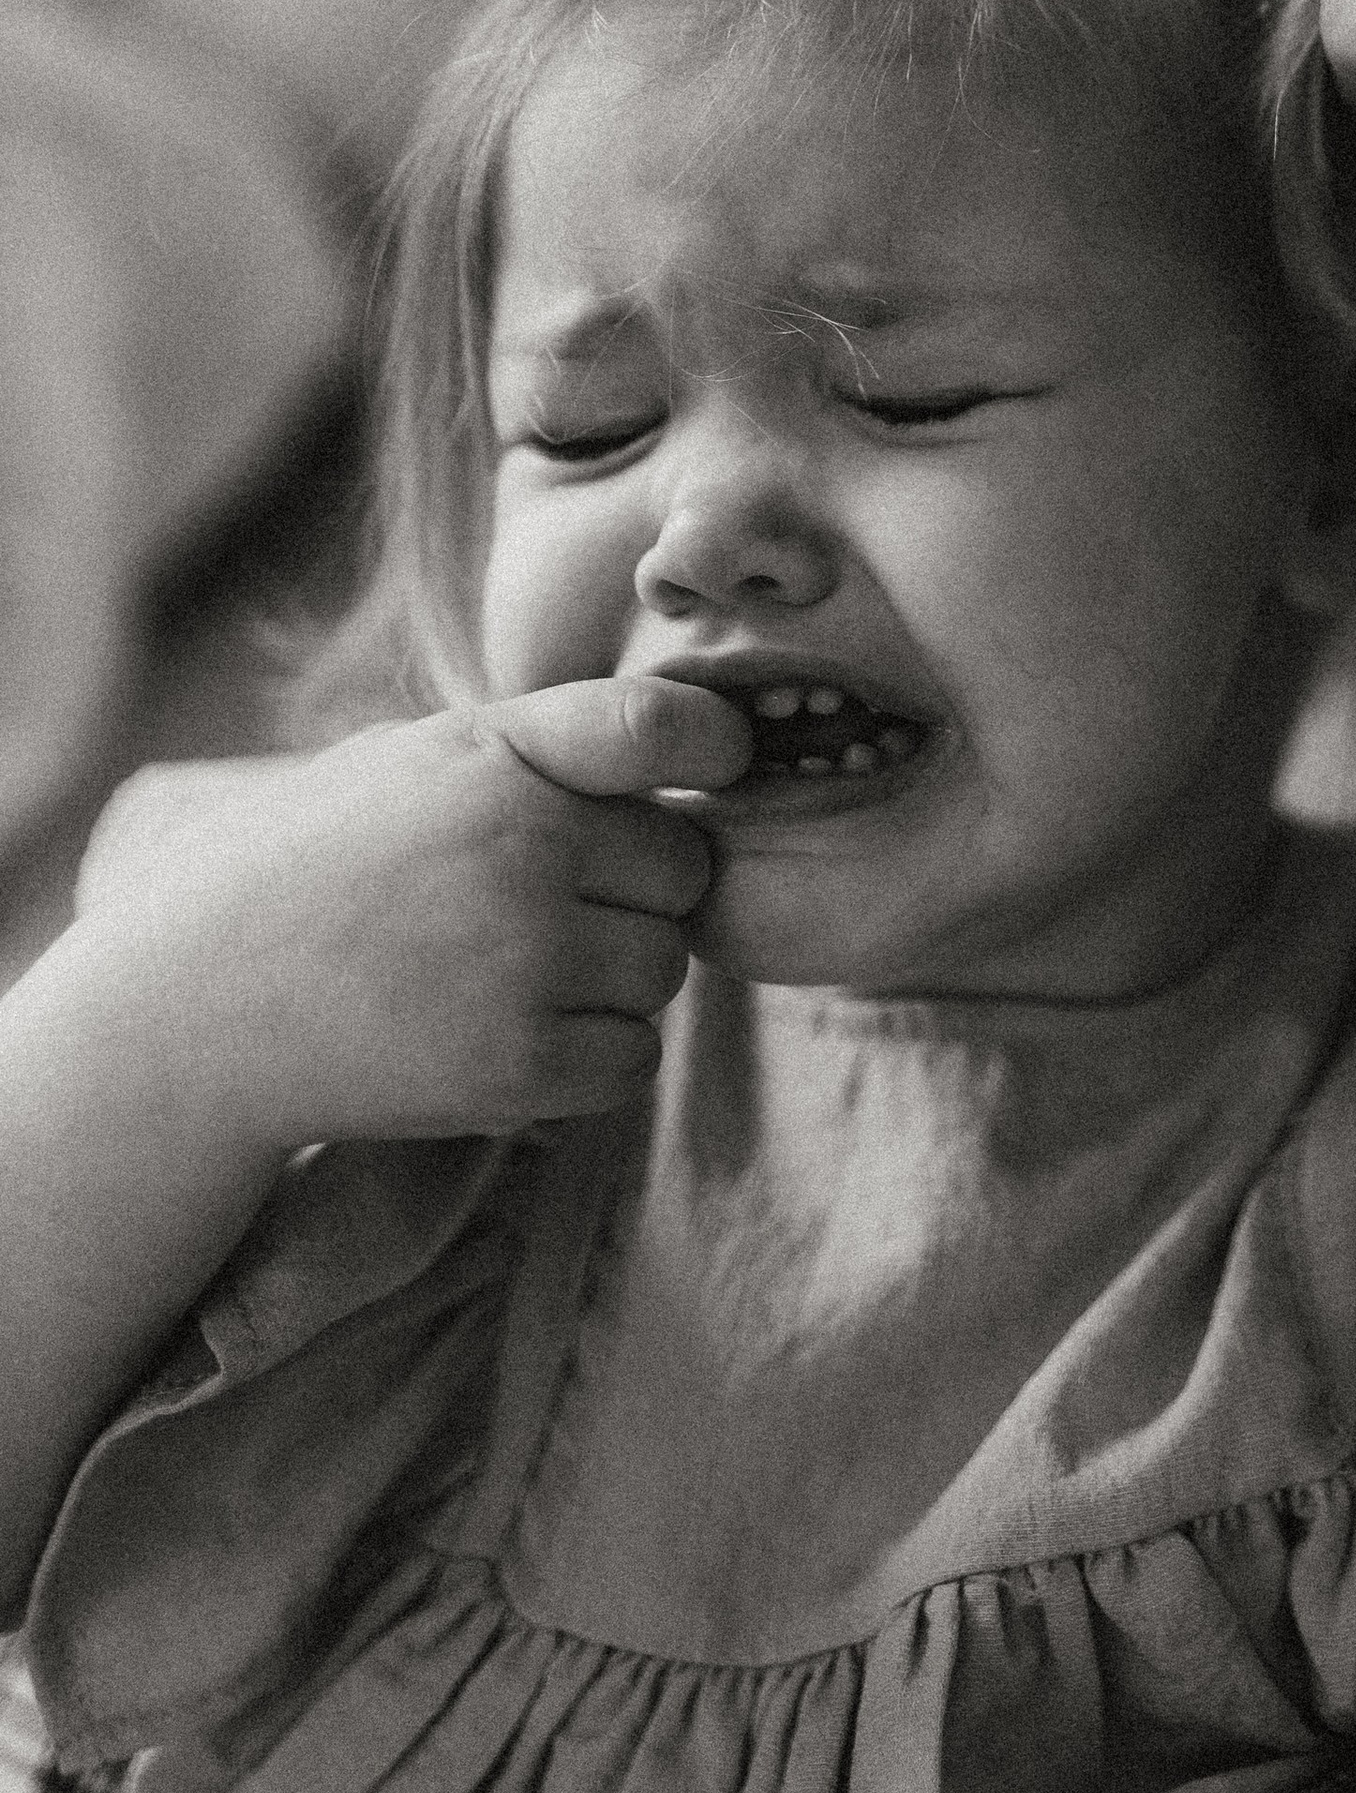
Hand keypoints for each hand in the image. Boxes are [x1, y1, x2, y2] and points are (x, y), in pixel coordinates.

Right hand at [74, 680, 752, 1147]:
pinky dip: (590, 1061)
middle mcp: (524, 846)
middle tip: (539, 910)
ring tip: (503, 974)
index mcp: (496, 754)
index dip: (714, 745)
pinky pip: (633, 1059)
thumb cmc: (313, 871)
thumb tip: (695, 744)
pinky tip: (507, 1038)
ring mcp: (525, 959)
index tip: (721, 765)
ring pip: (665, 969)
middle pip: (684, 870)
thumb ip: (539, 749)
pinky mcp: (518, 1065)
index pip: (660, 726)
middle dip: (638, 893)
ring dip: (614, 982)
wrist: (196, 1010)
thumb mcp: (410, 764)